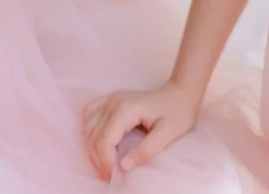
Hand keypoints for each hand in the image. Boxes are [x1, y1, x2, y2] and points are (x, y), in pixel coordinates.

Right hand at [83, 82, 200, 180]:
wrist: (181, 92)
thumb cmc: (178, 113)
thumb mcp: (168, 134)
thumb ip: (146, 151)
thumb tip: (124, 166)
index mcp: (126, 109)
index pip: (104, 140)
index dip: (106, 162)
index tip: (115, 177)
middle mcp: (114, 101)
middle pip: (93, 135)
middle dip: (98, 159)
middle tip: (110, 176)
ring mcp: (112, 98)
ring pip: (87, 125)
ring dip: (91, 147)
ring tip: (104, 164)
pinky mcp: (112, 99)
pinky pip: (89, 113)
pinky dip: (88, 130)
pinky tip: (96, 143)